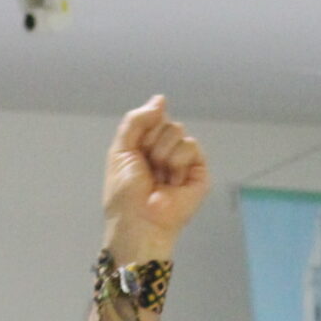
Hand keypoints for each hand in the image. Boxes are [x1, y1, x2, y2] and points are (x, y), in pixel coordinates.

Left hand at [100, 96, 208, 259]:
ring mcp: (183, 162)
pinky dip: (177, 161)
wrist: (137, 222)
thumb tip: (160, 99)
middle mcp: (166, 152)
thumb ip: (137, 120)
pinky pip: (191, 146)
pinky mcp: (199, 173)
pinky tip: (172, 182)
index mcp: (146, 147)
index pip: (152, 117)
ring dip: (162, 153)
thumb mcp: (121, 150)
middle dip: (151, 142)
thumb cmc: (124, 195)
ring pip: (178, 131)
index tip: (135, 151)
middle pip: (165, 122)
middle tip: (147, 168)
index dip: (143, 129)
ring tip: (158, 178)